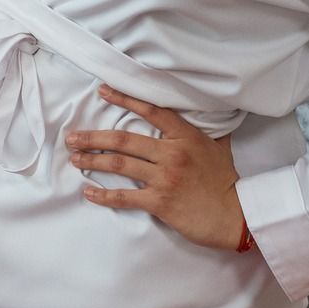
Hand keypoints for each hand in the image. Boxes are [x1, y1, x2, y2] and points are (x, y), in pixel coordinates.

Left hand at [67, 85, 245, 252]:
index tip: (102, 91)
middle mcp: (172, 154)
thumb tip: (206, 111)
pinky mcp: (160, 202)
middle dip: (93, 138)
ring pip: (119, 165)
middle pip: (123, 140)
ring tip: (74, 158)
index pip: (150, 111)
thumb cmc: (226, 181)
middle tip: (72, 138)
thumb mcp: (218, 147)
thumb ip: (205, 129)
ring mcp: (164, 178)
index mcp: (185, 137)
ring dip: (92, 161)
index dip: (124, 99)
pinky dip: (103, 194)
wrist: (236, 216)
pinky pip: (124, 197)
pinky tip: (89, 192)